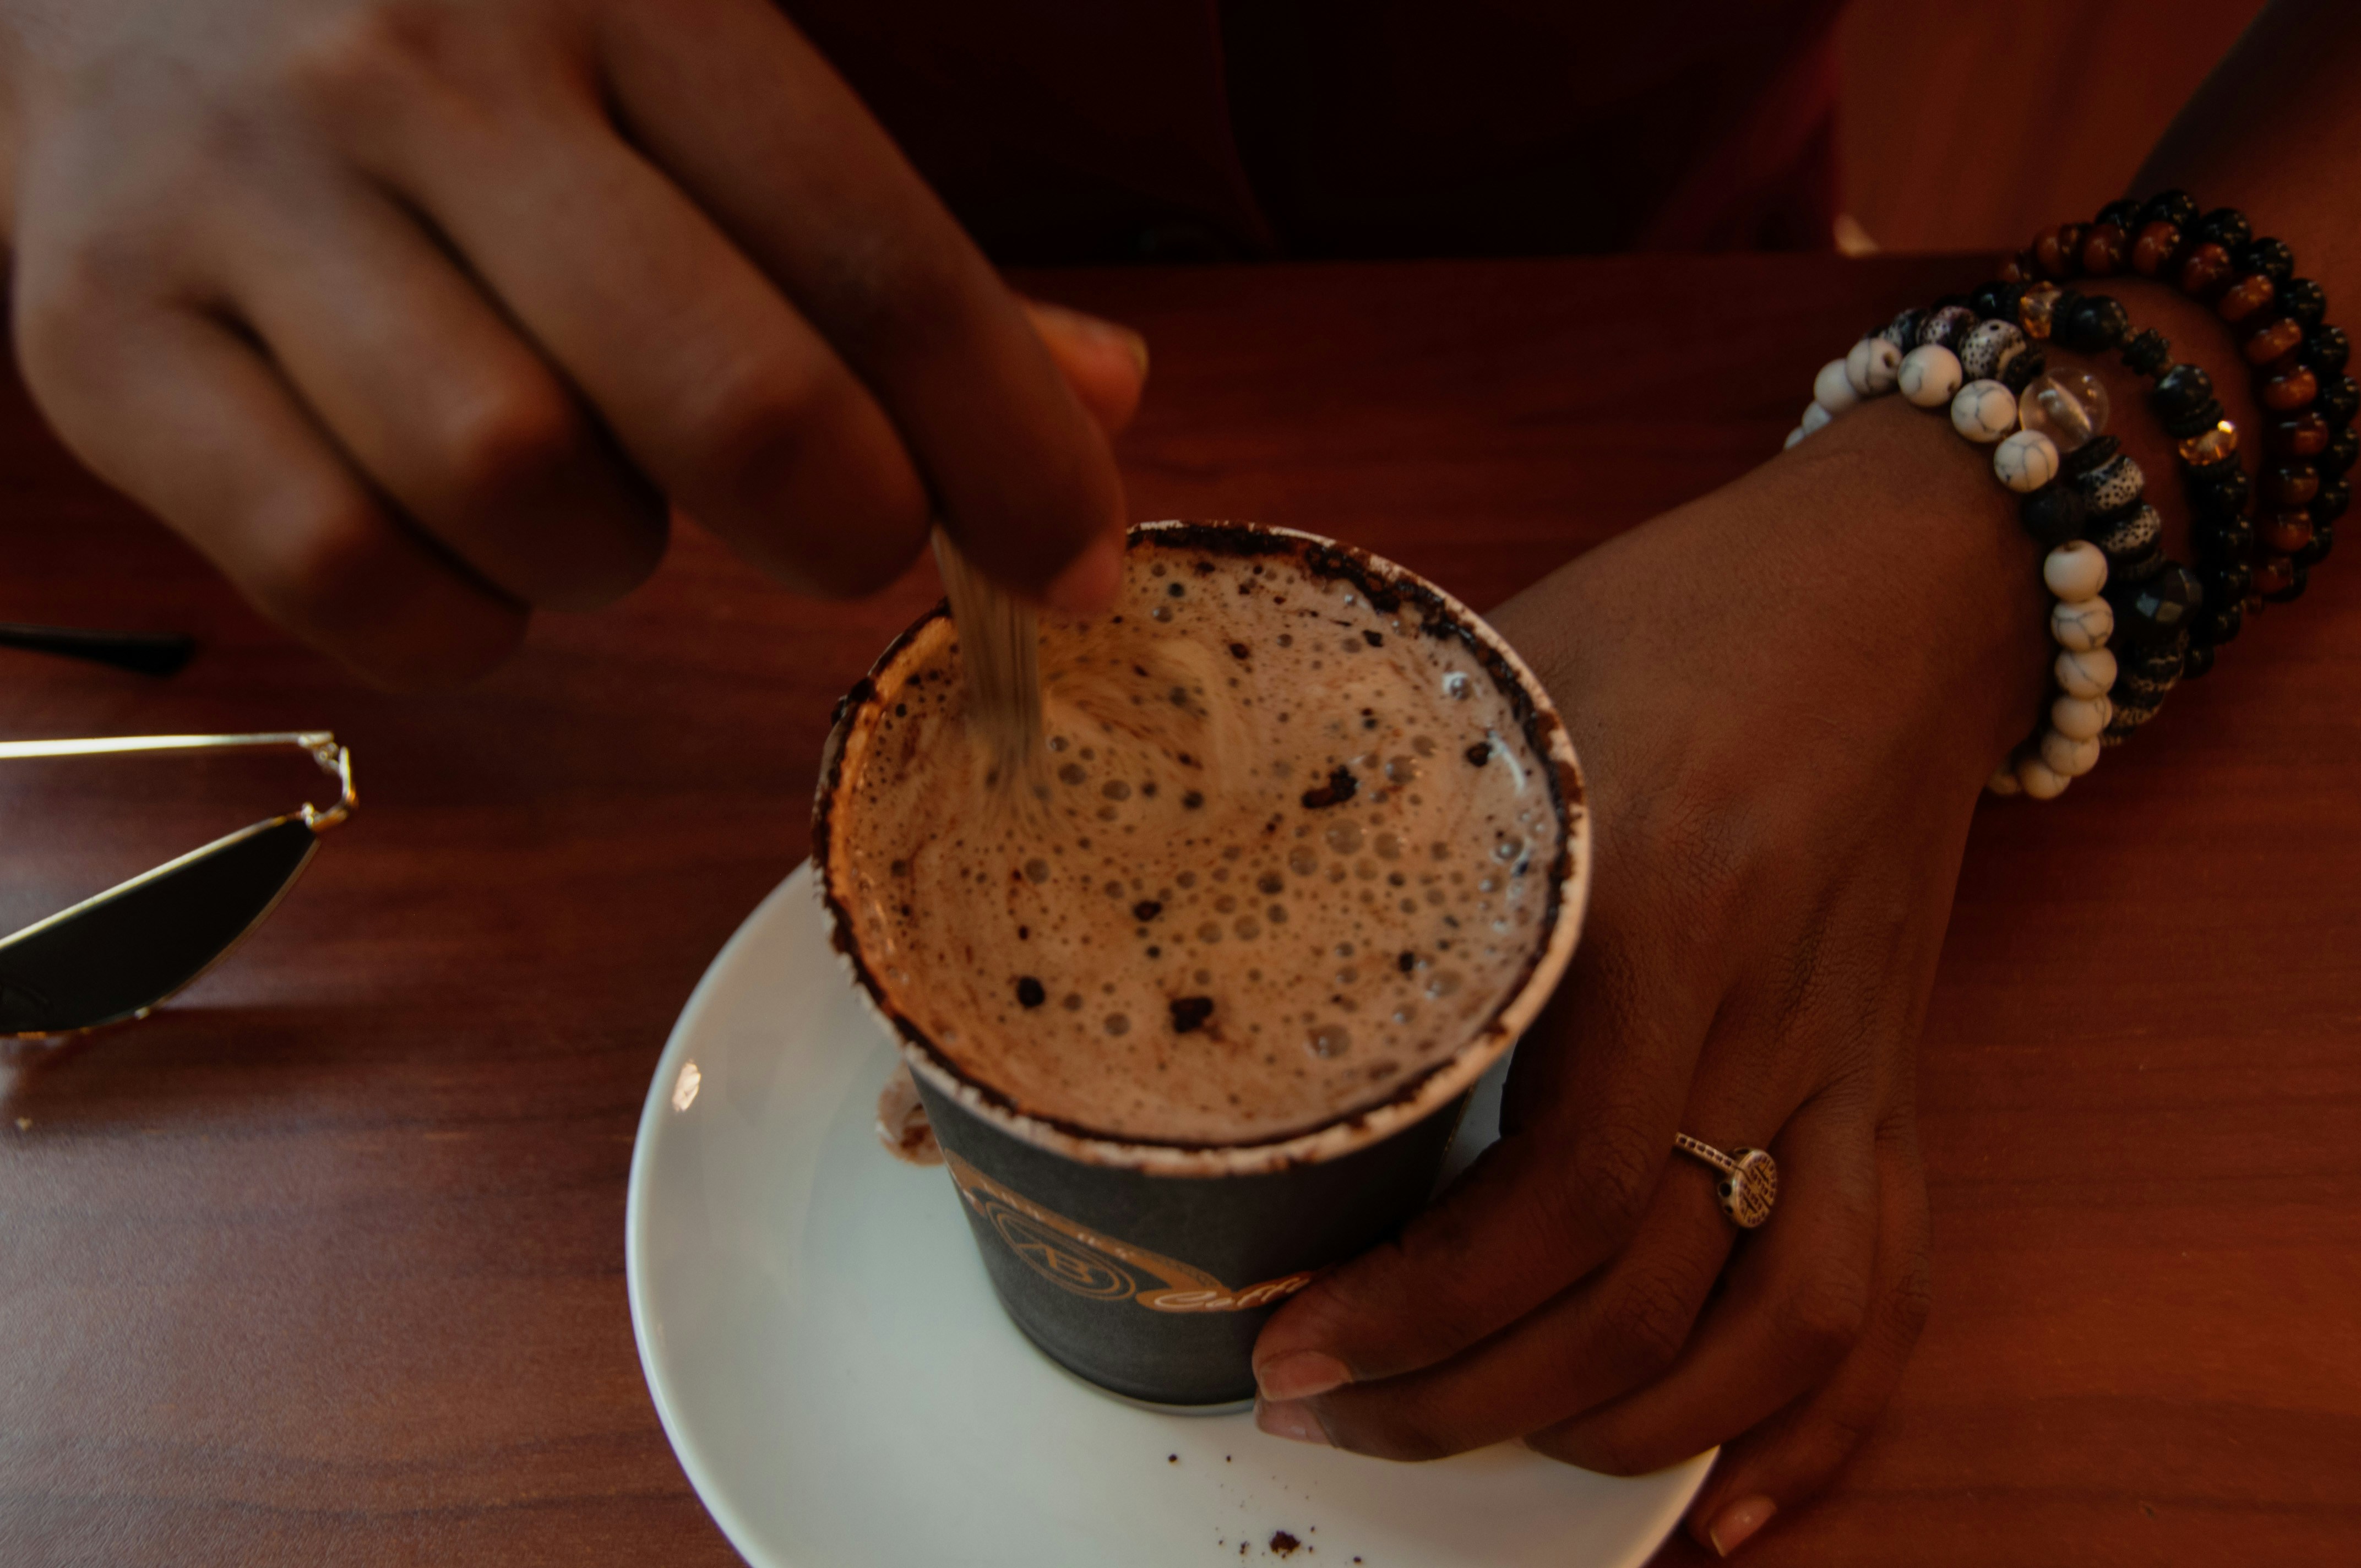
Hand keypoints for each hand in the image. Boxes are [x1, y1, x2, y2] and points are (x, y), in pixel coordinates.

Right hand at [0, 0, 1142, 686]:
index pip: (881, 260)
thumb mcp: (677, 71)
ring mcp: (243, 208)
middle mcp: (422, 79)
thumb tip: (1101, 396)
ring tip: (589, 485)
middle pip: (728, 401)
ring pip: (527, 495)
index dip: (1012, 451)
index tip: (1075, 563)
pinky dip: (448, 615)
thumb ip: (875, 249)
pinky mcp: (99, 339)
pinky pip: (344, 574)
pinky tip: (458, 539)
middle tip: (848, 537)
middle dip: (843, 522)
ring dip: (611, 558)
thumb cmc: (449, 37)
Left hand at [1249, 399, 2053, 1554]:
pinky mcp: (1897, 1078)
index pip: (1552, 1195)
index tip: (1290, 1347)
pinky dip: (1821, 1419)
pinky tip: (1723, 1499)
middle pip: (1646, 1297)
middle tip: (1330, 1410)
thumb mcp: (1496, 680)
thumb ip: (1369, 796)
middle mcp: (1762, 1012)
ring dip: (1629, 1429)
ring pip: (1784, 1326)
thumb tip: (1184, 882)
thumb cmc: (1680, 610)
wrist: (1900, 580)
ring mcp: (1849, 1060)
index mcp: (1648, 906)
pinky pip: (1895, 1286)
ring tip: (1490, 1442)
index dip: (1416, 1312)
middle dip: (1470, 1397)